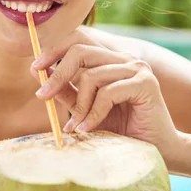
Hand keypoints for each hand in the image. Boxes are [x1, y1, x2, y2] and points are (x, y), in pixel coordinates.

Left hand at [30, 29, 179, 156]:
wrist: (155, 150)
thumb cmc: (119, 129)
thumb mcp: (84, 108)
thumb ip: (65, 89)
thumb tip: (38, 71)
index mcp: (108, 59)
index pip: (77, 40)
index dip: (53, 51)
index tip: (35, 69)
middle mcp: (123, 58)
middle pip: (79, 51)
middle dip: (57, 74)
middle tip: (41, 96)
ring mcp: (137, 68)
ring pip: (91, 76)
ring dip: (78, 106)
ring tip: (75, 126)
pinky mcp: (145, 83)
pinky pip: (107, 93)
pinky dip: (93, 114)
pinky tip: (89, 129)